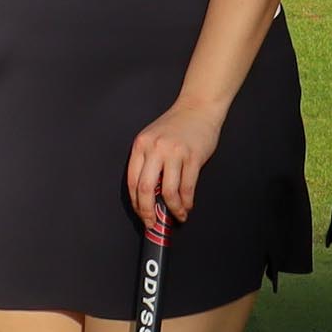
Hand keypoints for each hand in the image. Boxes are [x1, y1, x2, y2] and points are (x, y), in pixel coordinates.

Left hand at [128, 96, 226, 227]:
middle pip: (146, 190)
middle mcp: (155, 149)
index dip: (136, 203)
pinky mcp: (192, 157)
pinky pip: (187, 187)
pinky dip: (186, 202)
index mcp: (141, 145)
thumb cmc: (176, 125)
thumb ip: (148, 162)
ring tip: (177, 216)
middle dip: (148, 212)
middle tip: (153, 224)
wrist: (198, 108)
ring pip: (169, 192)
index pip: (132, 181)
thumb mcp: (153, 139)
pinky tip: (187, 206)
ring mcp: (174, 152)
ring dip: (173, 210)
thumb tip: (149, 196)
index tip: (142, 215)